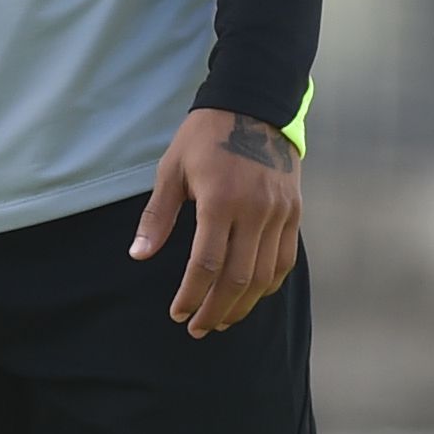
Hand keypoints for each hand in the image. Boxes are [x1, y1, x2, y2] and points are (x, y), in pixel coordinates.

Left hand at [131, 109, 302, 336]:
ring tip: (222, 320)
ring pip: (264, 275)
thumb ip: (157, 216)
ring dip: (242, 304)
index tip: (177, 312)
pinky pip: (284, 259)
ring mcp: (279, 213)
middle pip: (237, 278)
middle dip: (216, 310)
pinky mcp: (294, 212)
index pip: (205, 265)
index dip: (191, 295)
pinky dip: (268, 284)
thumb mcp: (172, 169)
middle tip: (198, 328)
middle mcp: (254, 211)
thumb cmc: (205, 136)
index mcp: (220, 200)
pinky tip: (251, 296)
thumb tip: (139, 254)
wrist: (255, 104)